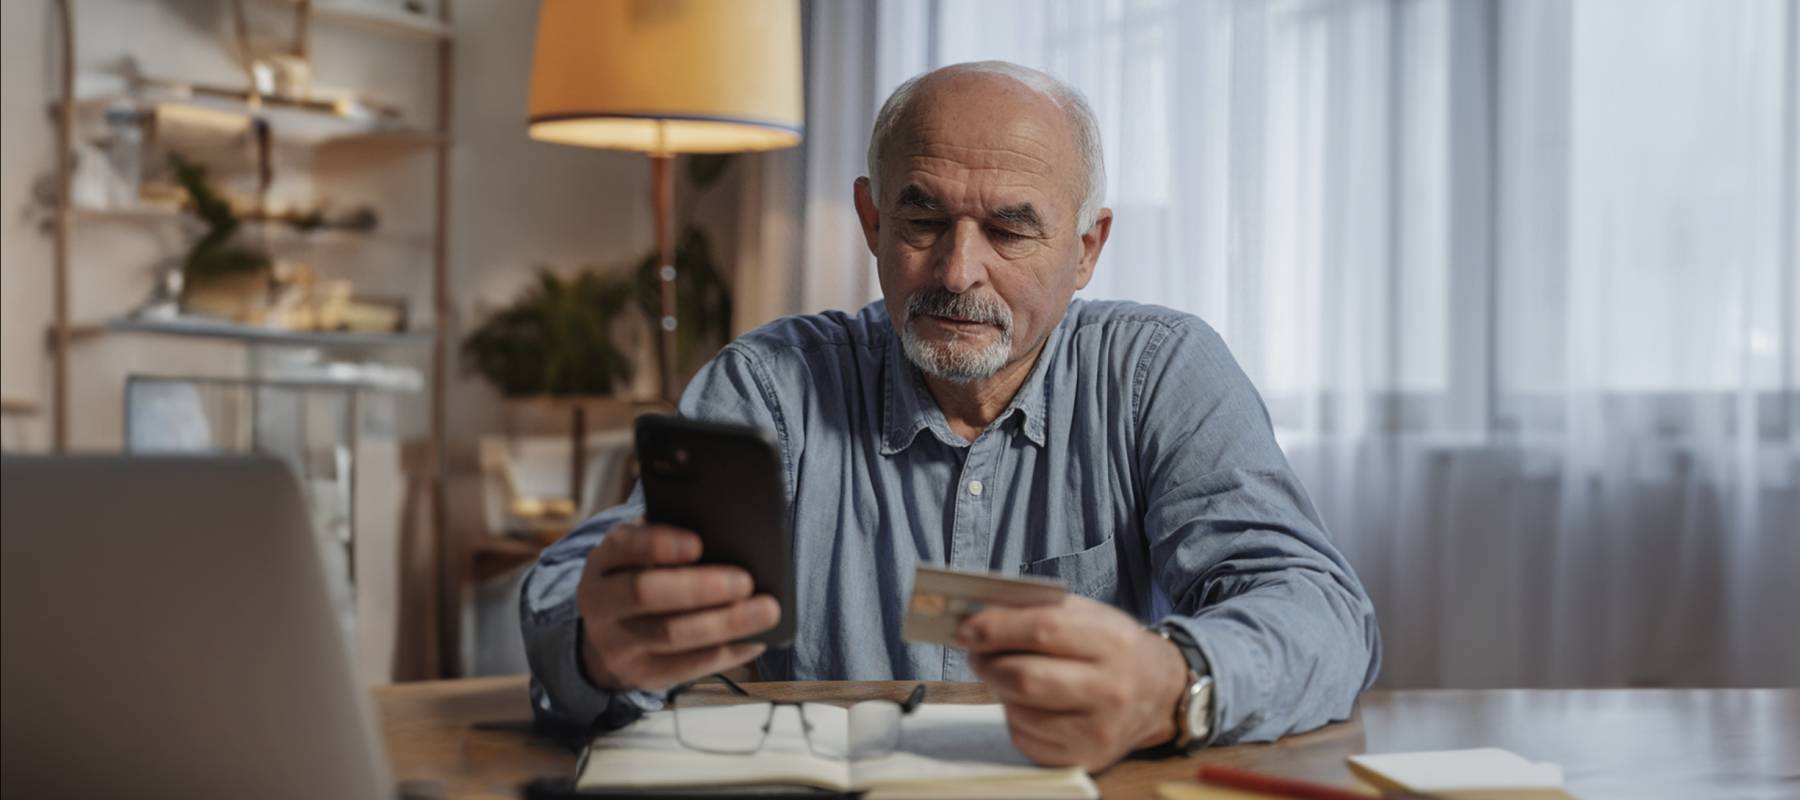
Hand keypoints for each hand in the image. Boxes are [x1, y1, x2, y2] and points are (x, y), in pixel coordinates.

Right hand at [576, 521, 779, 691]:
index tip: (698, 544)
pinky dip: (727, 652)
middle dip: (699, 587)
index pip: (622, 545)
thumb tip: (727, 541)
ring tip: (765, 611)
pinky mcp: (641, 674)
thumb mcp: (641, 555)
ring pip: (670, 634)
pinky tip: (756, 640)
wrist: (608, 635)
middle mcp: (600, 601)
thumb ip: (669, 543)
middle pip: (645, 592)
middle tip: (745, 581)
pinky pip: (687, 667)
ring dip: (724, 623)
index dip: (659, 544)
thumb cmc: (642, 578)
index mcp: (604, 560)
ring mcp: (616, 643)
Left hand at [958, 594, 1188, 770]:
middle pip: (1025, 678)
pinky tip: (1029, 704)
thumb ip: (1041, 611)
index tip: (966, 628)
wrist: (1160, 693)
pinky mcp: (1085, 759)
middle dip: (988, 663)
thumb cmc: (1116, 648)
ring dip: (1000, 690)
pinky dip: (1015, 717)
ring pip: (1019, 710)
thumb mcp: (1092, 617)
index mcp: (1113, 643)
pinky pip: (1025, 737)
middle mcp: (1110, 690)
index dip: (996, 628)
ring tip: (1007, 675)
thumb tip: (979, 618)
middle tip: (976, 654)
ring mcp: (1098, 731)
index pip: (1043, 631)